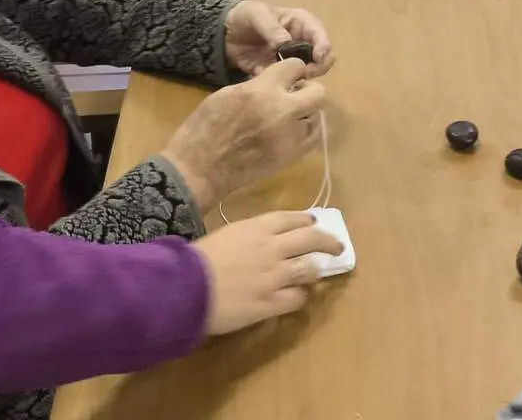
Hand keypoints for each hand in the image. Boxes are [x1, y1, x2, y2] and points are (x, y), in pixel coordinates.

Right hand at [162, 59, 326, 210]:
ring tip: (290, 117)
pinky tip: (293, 132)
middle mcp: (282, 111)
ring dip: (306, 113)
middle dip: (308, 91)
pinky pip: (313, 138)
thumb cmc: (205, 129)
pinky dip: (306, 132)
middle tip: (294, 96)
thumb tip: (274, 83)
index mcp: (261, 91)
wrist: (200, 168)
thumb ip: (256, 86)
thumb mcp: (226, 94)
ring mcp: (290, 135)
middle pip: (318, 93)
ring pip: (317, 117)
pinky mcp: (292, 156)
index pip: (295, 67)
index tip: (287, 76)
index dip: (292, 70)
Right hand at [192, 211, 342, 335]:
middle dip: (328, 242)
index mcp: (258, 227)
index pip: (293, 219)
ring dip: (315, 271)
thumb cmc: (195, 259)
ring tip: (317, 274)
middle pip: (311, 240)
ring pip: (309, 269)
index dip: (307, 222)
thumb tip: (261, 240)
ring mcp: (275, 276)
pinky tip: (297, 297)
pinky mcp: (271, 302)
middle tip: (337, 247)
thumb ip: (248, 236)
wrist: (183, 287)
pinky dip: (300, 296)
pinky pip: (297, 298)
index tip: (314, 224)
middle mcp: (273, 248)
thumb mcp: (224, 235)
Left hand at [225, 0, 334, 78]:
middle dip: (317, 67)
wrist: (224, 33)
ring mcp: (292, 60)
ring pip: (308, 74)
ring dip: (301, 79)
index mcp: (302, 24)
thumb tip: (286, 44)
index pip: (321, 36)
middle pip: (321, 59)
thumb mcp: (257, 15)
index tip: (317, 58)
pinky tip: (274, 86)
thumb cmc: (245, 16)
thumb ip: (272, 29)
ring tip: (287, 81)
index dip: (323, 47)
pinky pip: (287, 83)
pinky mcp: (280, 73)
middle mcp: (302, 43)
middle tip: (303, 74)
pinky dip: (285, 86)